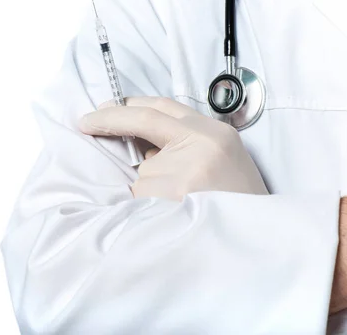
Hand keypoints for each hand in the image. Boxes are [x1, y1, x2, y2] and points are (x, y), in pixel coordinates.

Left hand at [78, 97, 267, 200]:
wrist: (258, 240)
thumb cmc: (236, 204)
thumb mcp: (219, 162)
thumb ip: (185, 146)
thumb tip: (143, 146)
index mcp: (215, 133)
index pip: (165, 107)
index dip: (130, 105)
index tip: (105, 107)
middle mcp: (202, 143)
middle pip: (146, 122)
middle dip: (110, 120)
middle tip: (87, 123)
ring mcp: (186, 167)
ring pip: (145, 171)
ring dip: (150, 189)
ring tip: (180, 207)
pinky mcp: (172, 192)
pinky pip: (144, 196)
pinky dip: (149, 207)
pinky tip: (173, 216)